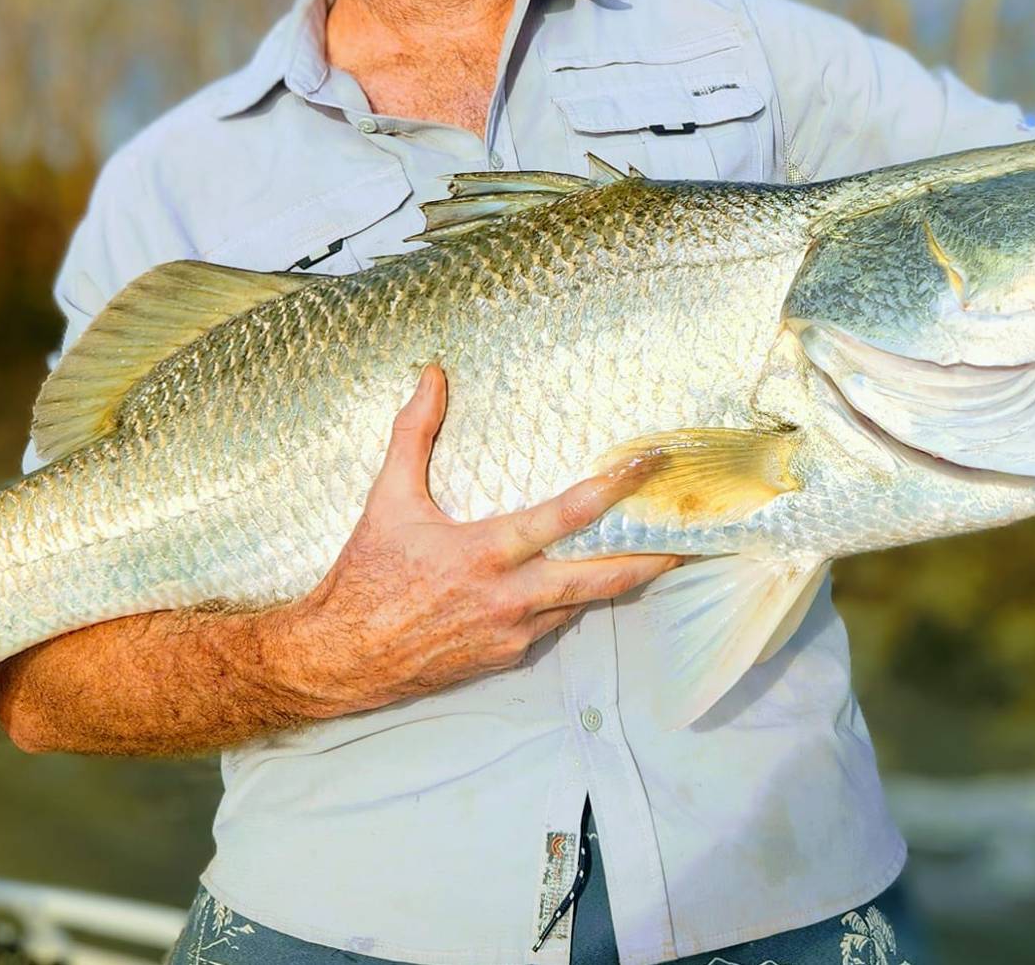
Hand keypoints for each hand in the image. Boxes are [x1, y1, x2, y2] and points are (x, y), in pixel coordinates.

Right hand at [258, 364, 679, 716]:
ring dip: (619, 579)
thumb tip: (432, 374)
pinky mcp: (507, 657)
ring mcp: (514, 633)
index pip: (569, 514)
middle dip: (653, 557)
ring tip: (656, 553)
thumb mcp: (388, 499)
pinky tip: (584, 581)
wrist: (342, 659)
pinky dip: (573, 601)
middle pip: (605, 577)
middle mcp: (511, 597)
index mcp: (487, 552)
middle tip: (692, 537)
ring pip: (585, 603)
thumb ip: (415, 433)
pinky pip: (555, 624)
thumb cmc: (365, 576)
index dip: (617, 487)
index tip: (652, 464)